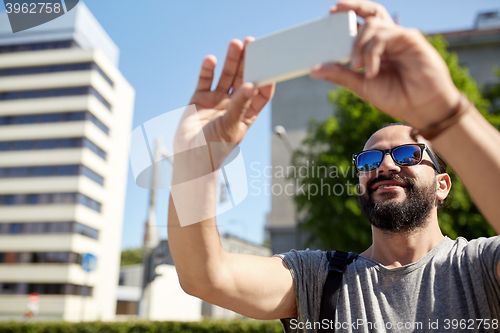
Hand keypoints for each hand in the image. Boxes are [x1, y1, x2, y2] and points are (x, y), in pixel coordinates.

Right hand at [174, 38, 274, 156]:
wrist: (189, 157)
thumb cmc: (215, 148)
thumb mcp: (230, 127)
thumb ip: (239, 105)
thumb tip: (252, 85)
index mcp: (247, 113)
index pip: (261, 93)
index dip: (266, 79)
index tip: (272, 63)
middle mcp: (233, 104)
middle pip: (243, 78)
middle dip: (248, 61)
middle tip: (252, 43)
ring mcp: (216, 100)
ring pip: (226, 76)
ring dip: (230, 60)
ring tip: (235, 44)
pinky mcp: (200, 98)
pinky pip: (205, 80)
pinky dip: (208, 69)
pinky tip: (211, 60)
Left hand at [310, 0, 460, 129]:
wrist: (421, 108)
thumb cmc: (396, 96)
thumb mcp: (361, 85)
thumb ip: (339, 74)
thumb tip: (314, 69)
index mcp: (377, 48)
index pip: (360, 26)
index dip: (347, 17)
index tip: (330, 14)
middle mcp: (388, 39)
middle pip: (371, 12)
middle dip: (352, 6)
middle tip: (335, 10)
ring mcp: (399, 37)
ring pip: (373, 25)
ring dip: (359, 45)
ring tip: (356, 66)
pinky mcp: (410, 38)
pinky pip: (383, 36)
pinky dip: (372, 52)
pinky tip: (371, 71)